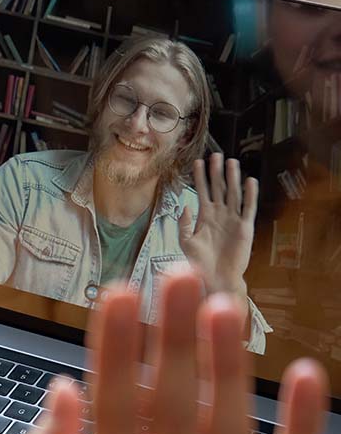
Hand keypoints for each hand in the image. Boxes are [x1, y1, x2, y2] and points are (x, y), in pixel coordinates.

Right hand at [23, 271, 327, 433]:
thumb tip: (62, 390)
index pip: (110, 421)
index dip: (114, 354)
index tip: (118, 296)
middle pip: (170, 418)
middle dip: (171, 342)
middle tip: (176, 276)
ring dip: (226, 368)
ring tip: (222, 307)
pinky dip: (302, 425)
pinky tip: (303, 372)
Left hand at [178, 154, 256, 296]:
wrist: (216, 278)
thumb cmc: (199, 263)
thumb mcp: (186, 242)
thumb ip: (184, 224)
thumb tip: (185, 206)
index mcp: (205, 217)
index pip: (202, 192)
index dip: (200, 178)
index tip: (197, 162)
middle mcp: (219, 215)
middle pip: (219, 188)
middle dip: (216, 172)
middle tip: (216, 155)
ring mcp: (232, 220)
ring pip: (233, 194)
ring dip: (232, 178)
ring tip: (231, 162)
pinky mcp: (245, 228)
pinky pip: (248, 208)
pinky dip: (250, 195)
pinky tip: (249, 181)